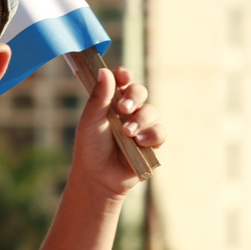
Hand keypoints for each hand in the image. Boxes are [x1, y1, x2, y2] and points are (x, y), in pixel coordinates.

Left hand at [72, 66, 164, 196]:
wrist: (98, 177)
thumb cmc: (90, 148)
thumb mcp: (90, 121)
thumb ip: (99, 98)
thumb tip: (104, 72)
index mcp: (110, 102)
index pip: (121, 81)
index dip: (124, 75)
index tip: (123, 76)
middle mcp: (127, 111)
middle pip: (140, 91)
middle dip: (134, 96)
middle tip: (123, 108)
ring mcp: (140, 126)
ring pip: (151, 111)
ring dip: (140, 120)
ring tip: (127, 133)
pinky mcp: (151, 142)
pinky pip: (160, 131)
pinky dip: (152, 135)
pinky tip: (140, 142)